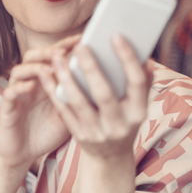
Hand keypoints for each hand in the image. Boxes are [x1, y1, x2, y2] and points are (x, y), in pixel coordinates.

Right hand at [0, 35, 80, 170]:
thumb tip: (106, 82)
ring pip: (19, 70)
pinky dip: (19, 87)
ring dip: (35, 67)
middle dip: (48, 51)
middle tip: (64, 51)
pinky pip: (9, 93)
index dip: (65, 45)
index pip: (52, 55)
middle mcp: (29, 83)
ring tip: (51, 67)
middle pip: (33, 56)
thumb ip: (79, 95)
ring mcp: (16, 95)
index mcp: (45, 81)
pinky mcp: (6, 109)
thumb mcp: (69, 111)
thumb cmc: (48, 131)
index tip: (83, 39)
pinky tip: (32, 86)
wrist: (25, 154)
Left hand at [40, 35, 152, 161]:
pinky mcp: (78, 135)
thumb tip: (145, 57)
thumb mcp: (137, 105)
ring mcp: (96, 132)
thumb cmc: (124, 120)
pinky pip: (63, 110)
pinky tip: (46, 73)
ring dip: (66, 78)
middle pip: (104, 94)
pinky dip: (53, 91)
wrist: (110, 156)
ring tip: (57, 56)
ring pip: (78, 103)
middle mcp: (118, 125)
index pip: (136, 83)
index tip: (116, 36)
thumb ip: (141, 82)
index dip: (127, 59)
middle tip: (81, 46)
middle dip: (92, 69)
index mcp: (138, 113)